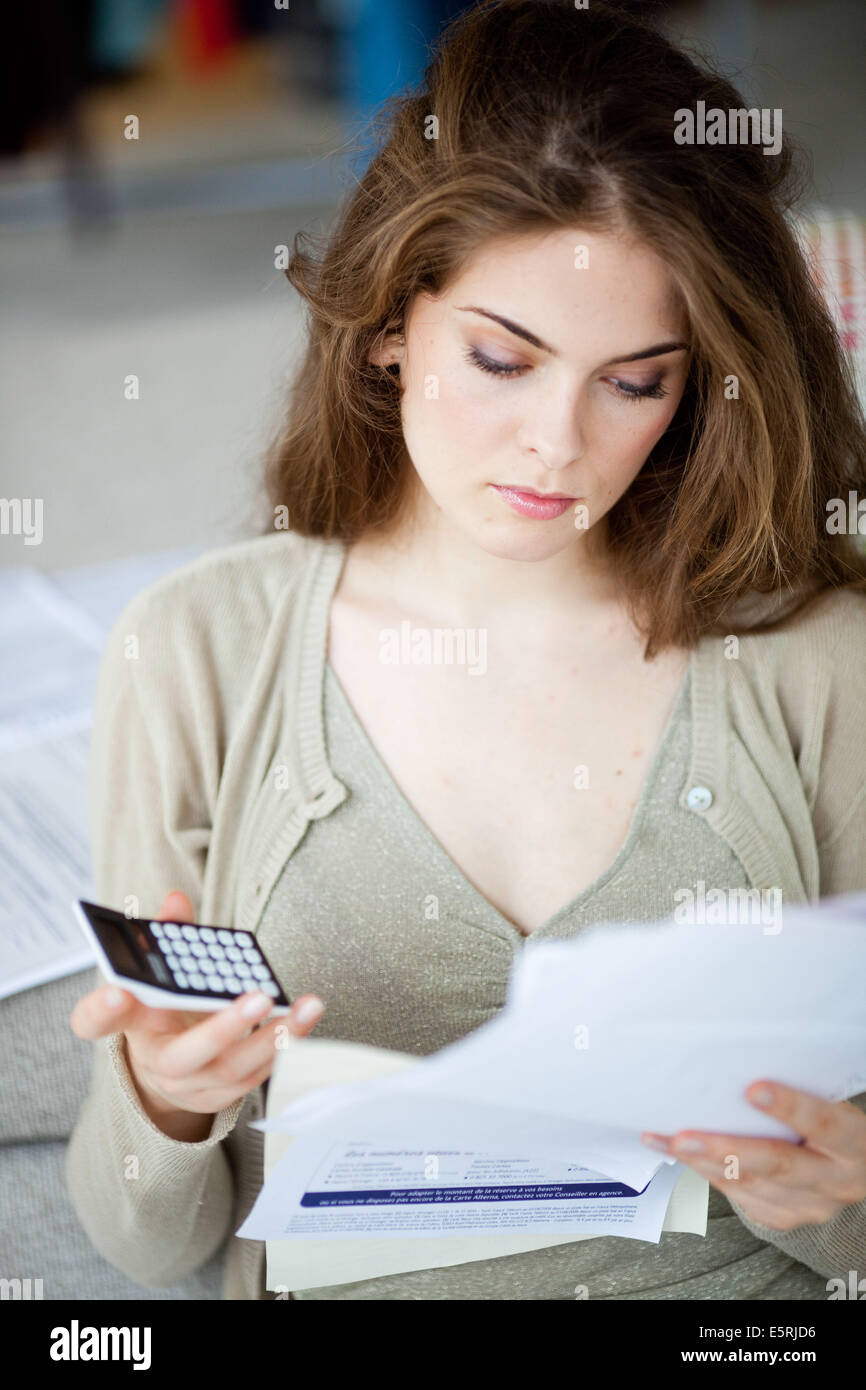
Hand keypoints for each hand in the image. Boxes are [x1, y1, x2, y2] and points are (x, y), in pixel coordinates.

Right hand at [70, 890, 324, 1141]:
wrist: (167, 1070)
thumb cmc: (162, 1011)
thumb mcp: (157, 974)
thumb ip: (166, 935)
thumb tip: (177, 901)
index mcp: (129, 1024)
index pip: (97, 1020)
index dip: (103, 1009)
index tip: (119, 993)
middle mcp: (156, 1061)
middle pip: (181, 1056)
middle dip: (222, 1029)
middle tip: (258, 997)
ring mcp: (191, 1084)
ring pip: (231, 1069)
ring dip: (274, 1038)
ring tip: (306, 1007)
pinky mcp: (222, 1096)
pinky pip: (257, 1076)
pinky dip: (285, 1047)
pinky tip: (305, 1020)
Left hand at [641, 1080, 865, 1230]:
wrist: (847, 1165)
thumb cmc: (827, 1120)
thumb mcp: (826, 1102)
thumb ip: (798, 1091)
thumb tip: (736, 1064)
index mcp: (853, 1142)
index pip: (825, 1124)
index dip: (791, 1107)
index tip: (753, 1089)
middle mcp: (837, 1180)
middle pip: (779, 1165)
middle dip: (726, 1150)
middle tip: (684, 1137)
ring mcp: (812, 1205)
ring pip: (751, 1185)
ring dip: (702, 1161)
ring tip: (664, 1139)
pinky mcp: (785, 1217)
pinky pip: (739, 1195)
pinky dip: (706, 1171)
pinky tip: (679, 1153)